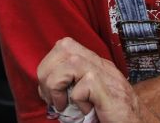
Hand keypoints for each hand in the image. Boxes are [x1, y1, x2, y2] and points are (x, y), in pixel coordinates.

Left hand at [37, 38, 154, 122]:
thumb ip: (73, 87)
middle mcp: (101, 65)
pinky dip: (77, 100)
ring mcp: (107, 76)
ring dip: (57, 85)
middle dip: (47, 72)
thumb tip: (46, 90)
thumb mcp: (89, 96)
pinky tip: (85, 112)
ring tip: (63, 105)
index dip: (48, 66)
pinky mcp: (110, 92)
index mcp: (94, 64)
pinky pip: (85, 85)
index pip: (64, 46)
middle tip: (52, 98)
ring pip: (71, 61)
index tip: (49, 92)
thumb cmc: (113, 114)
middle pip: (64, 46)